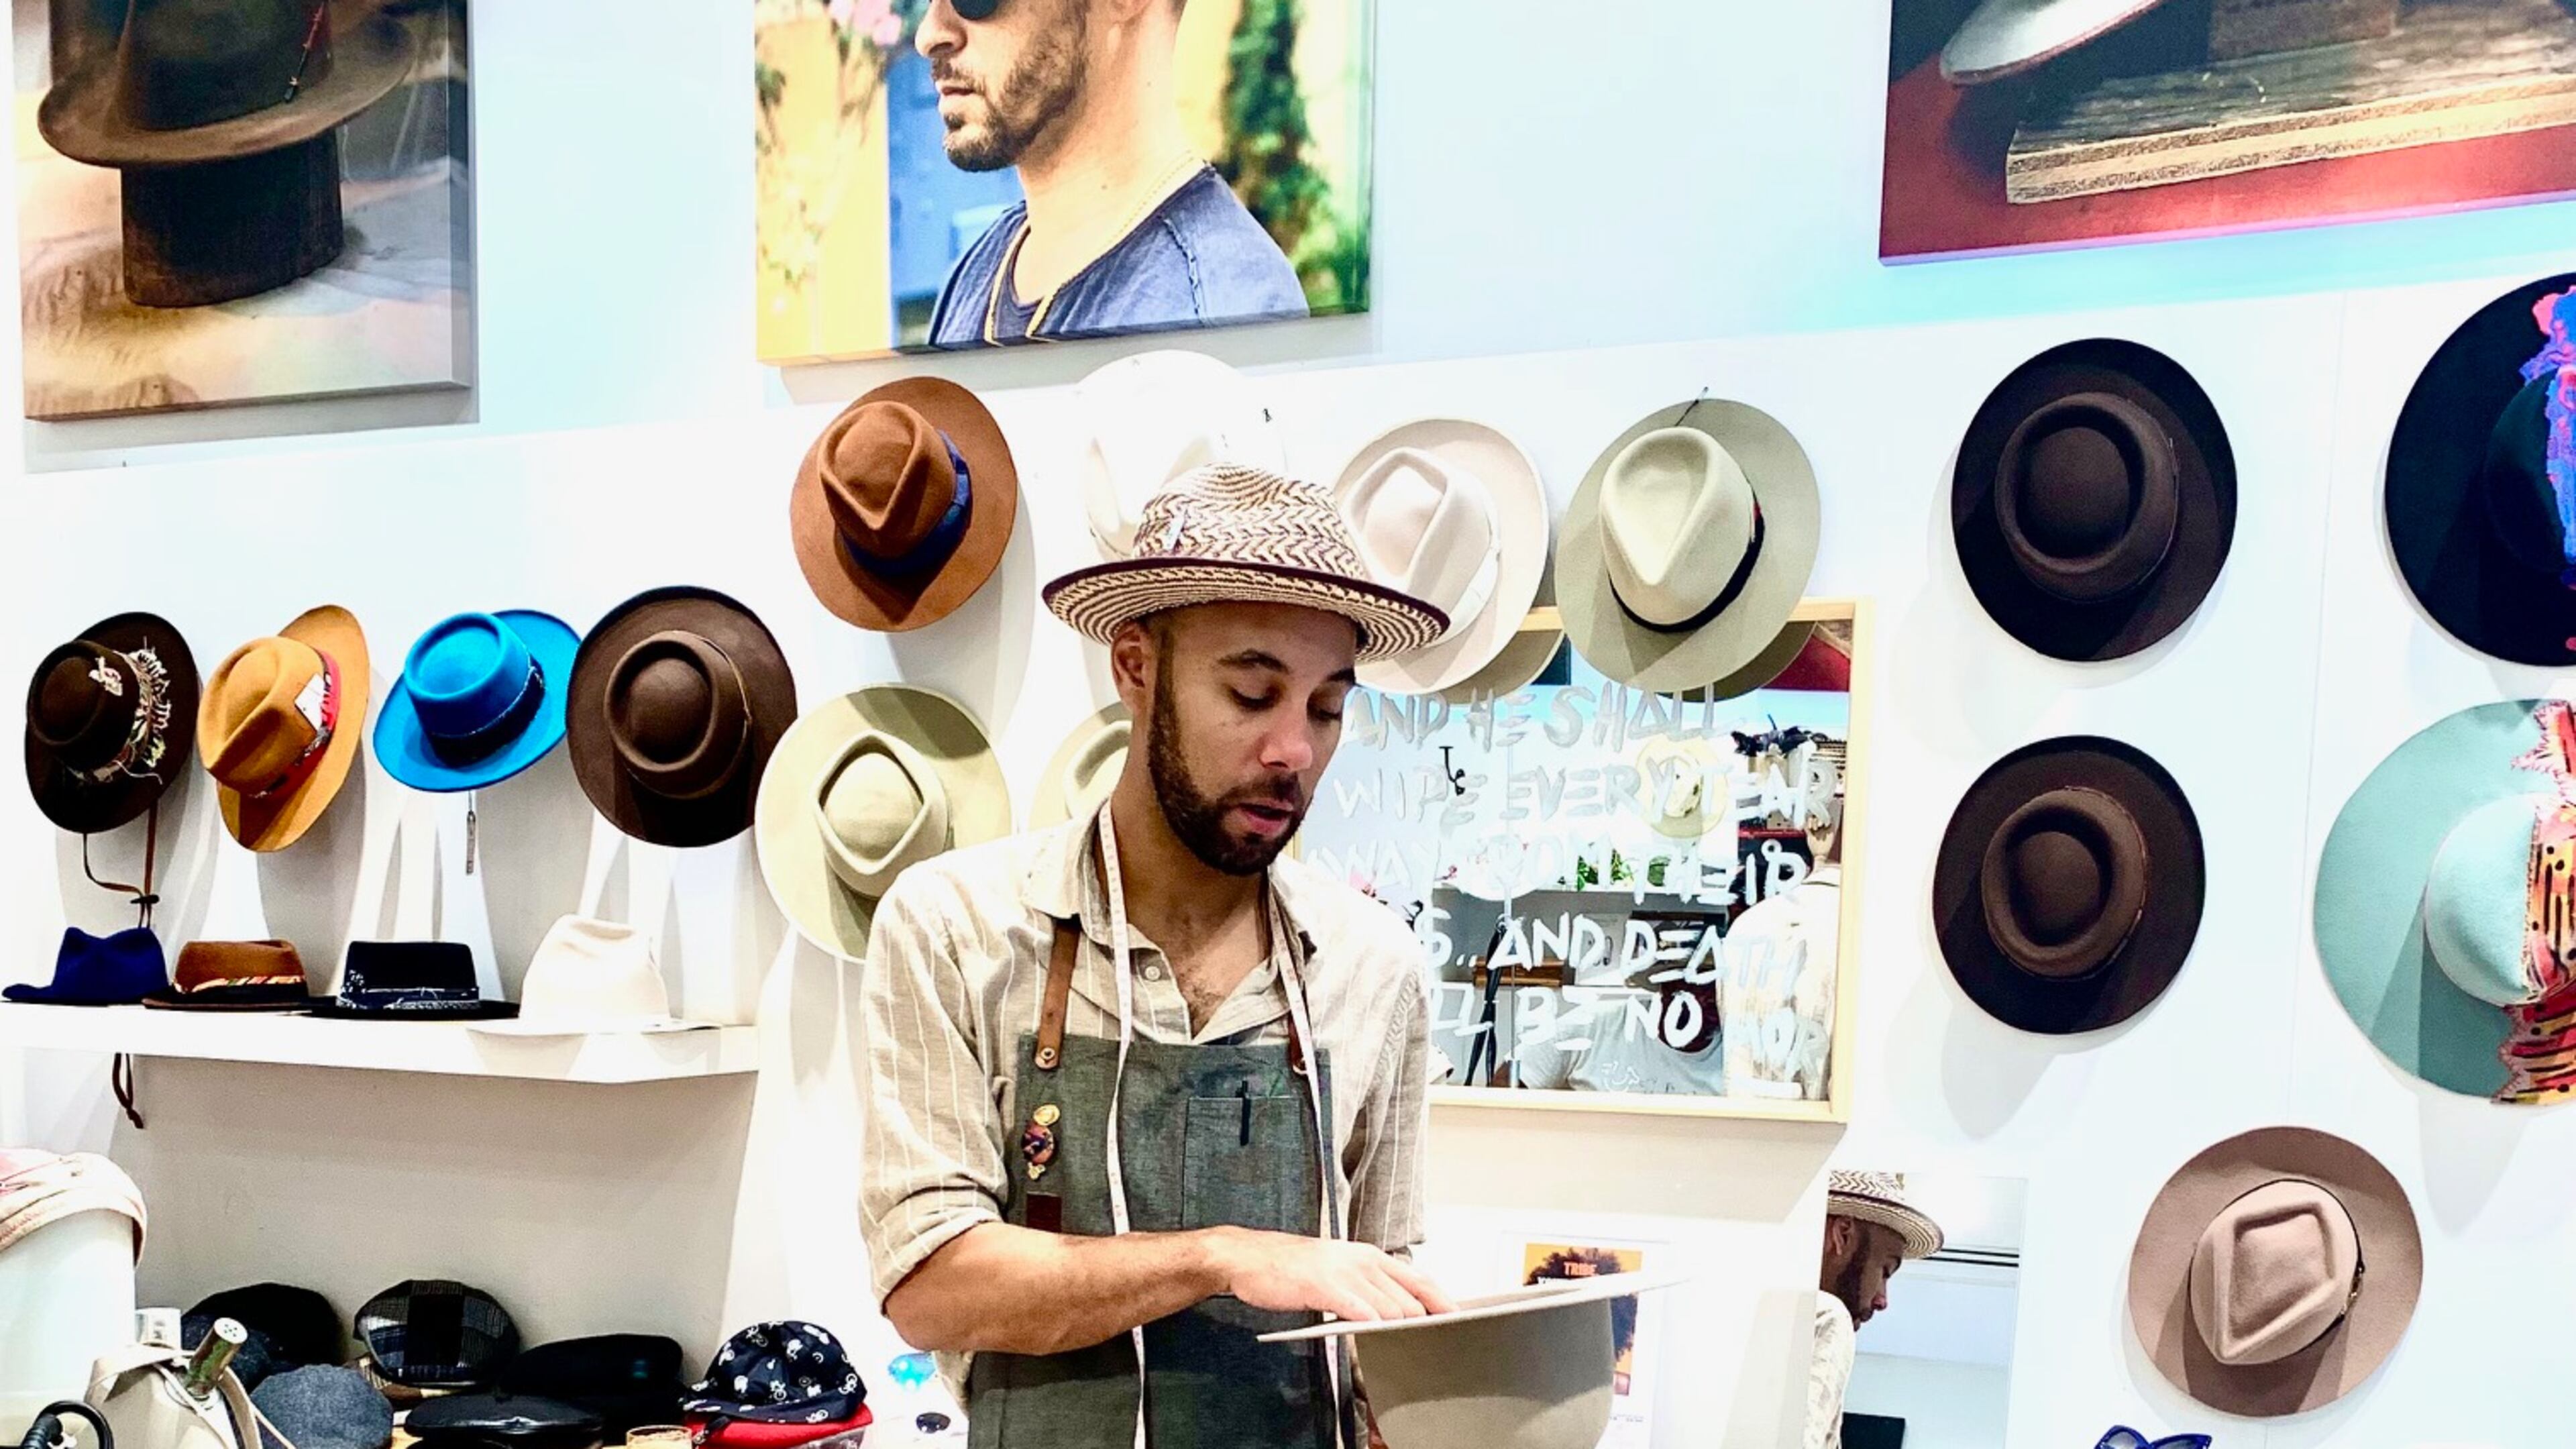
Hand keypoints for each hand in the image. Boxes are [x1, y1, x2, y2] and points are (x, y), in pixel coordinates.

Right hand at [1207, 1228, 1457, 1322]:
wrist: (1249, 1258)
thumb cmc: (1291, 1268)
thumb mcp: (1338, 1269)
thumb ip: (1368, 1286)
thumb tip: (1397, 1310)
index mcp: (1368, 1255)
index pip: (1419, 1279)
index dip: (1441, 1302)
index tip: (1456, 1319)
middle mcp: (1362, 1260)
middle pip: (1410, 1300)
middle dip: (1420, 1324)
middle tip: (1425, 1342)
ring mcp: (1344, 1272)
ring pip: (1390, 1308)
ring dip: (1396, 1330)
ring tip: (1397, 1344)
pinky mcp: (1325, 1286)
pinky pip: (1361, 1311)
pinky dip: (1372, 1327)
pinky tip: (1373, 1335)